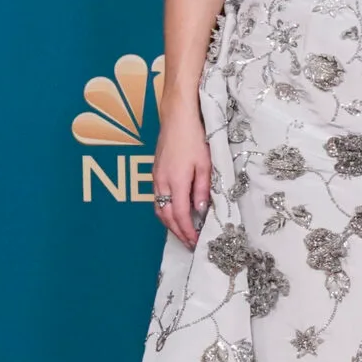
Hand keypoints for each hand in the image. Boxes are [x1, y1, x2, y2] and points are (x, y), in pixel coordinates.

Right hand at [151, 103, 210, 247]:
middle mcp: (161, 182)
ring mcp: (156, 177)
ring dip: (170, 223)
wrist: (178, 118)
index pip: (179, 215)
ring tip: (183, 233)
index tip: (195, 242)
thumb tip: (200, 211)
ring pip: (159, 208)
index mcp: (176, 181)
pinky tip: (175, 213)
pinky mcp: (155, 172)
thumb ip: (202, 189)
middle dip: (177, 232)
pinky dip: (165, 211)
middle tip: (189, 243)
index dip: (187, 231)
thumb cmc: (195, 138)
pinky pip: (157, 199)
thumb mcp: (205, 165)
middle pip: (165, 215)